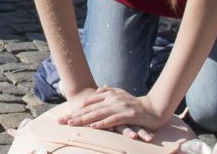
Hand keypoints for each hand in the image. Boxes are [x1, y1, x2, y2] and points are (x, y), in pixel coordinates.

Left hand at [59, 87, 176, 138]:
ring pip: (99, 114)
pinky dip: (103, 124)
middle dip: (75, 116)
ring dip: (85, 120)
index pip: (89, 103)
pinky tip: (93, 127)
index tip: (65, 116)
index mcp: (109, 94)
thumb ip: (110, 90)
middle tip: (63, 121)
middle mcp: (113, 99)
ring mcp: (120, 107)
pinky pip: (113, 120)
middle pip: (90, 109)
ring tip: (73, 124)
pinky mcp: (128, 115)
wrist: (154, 108)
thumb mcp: (121, 94)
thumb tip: (99, 88)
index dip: (76, 110)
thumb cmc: (136, 103)